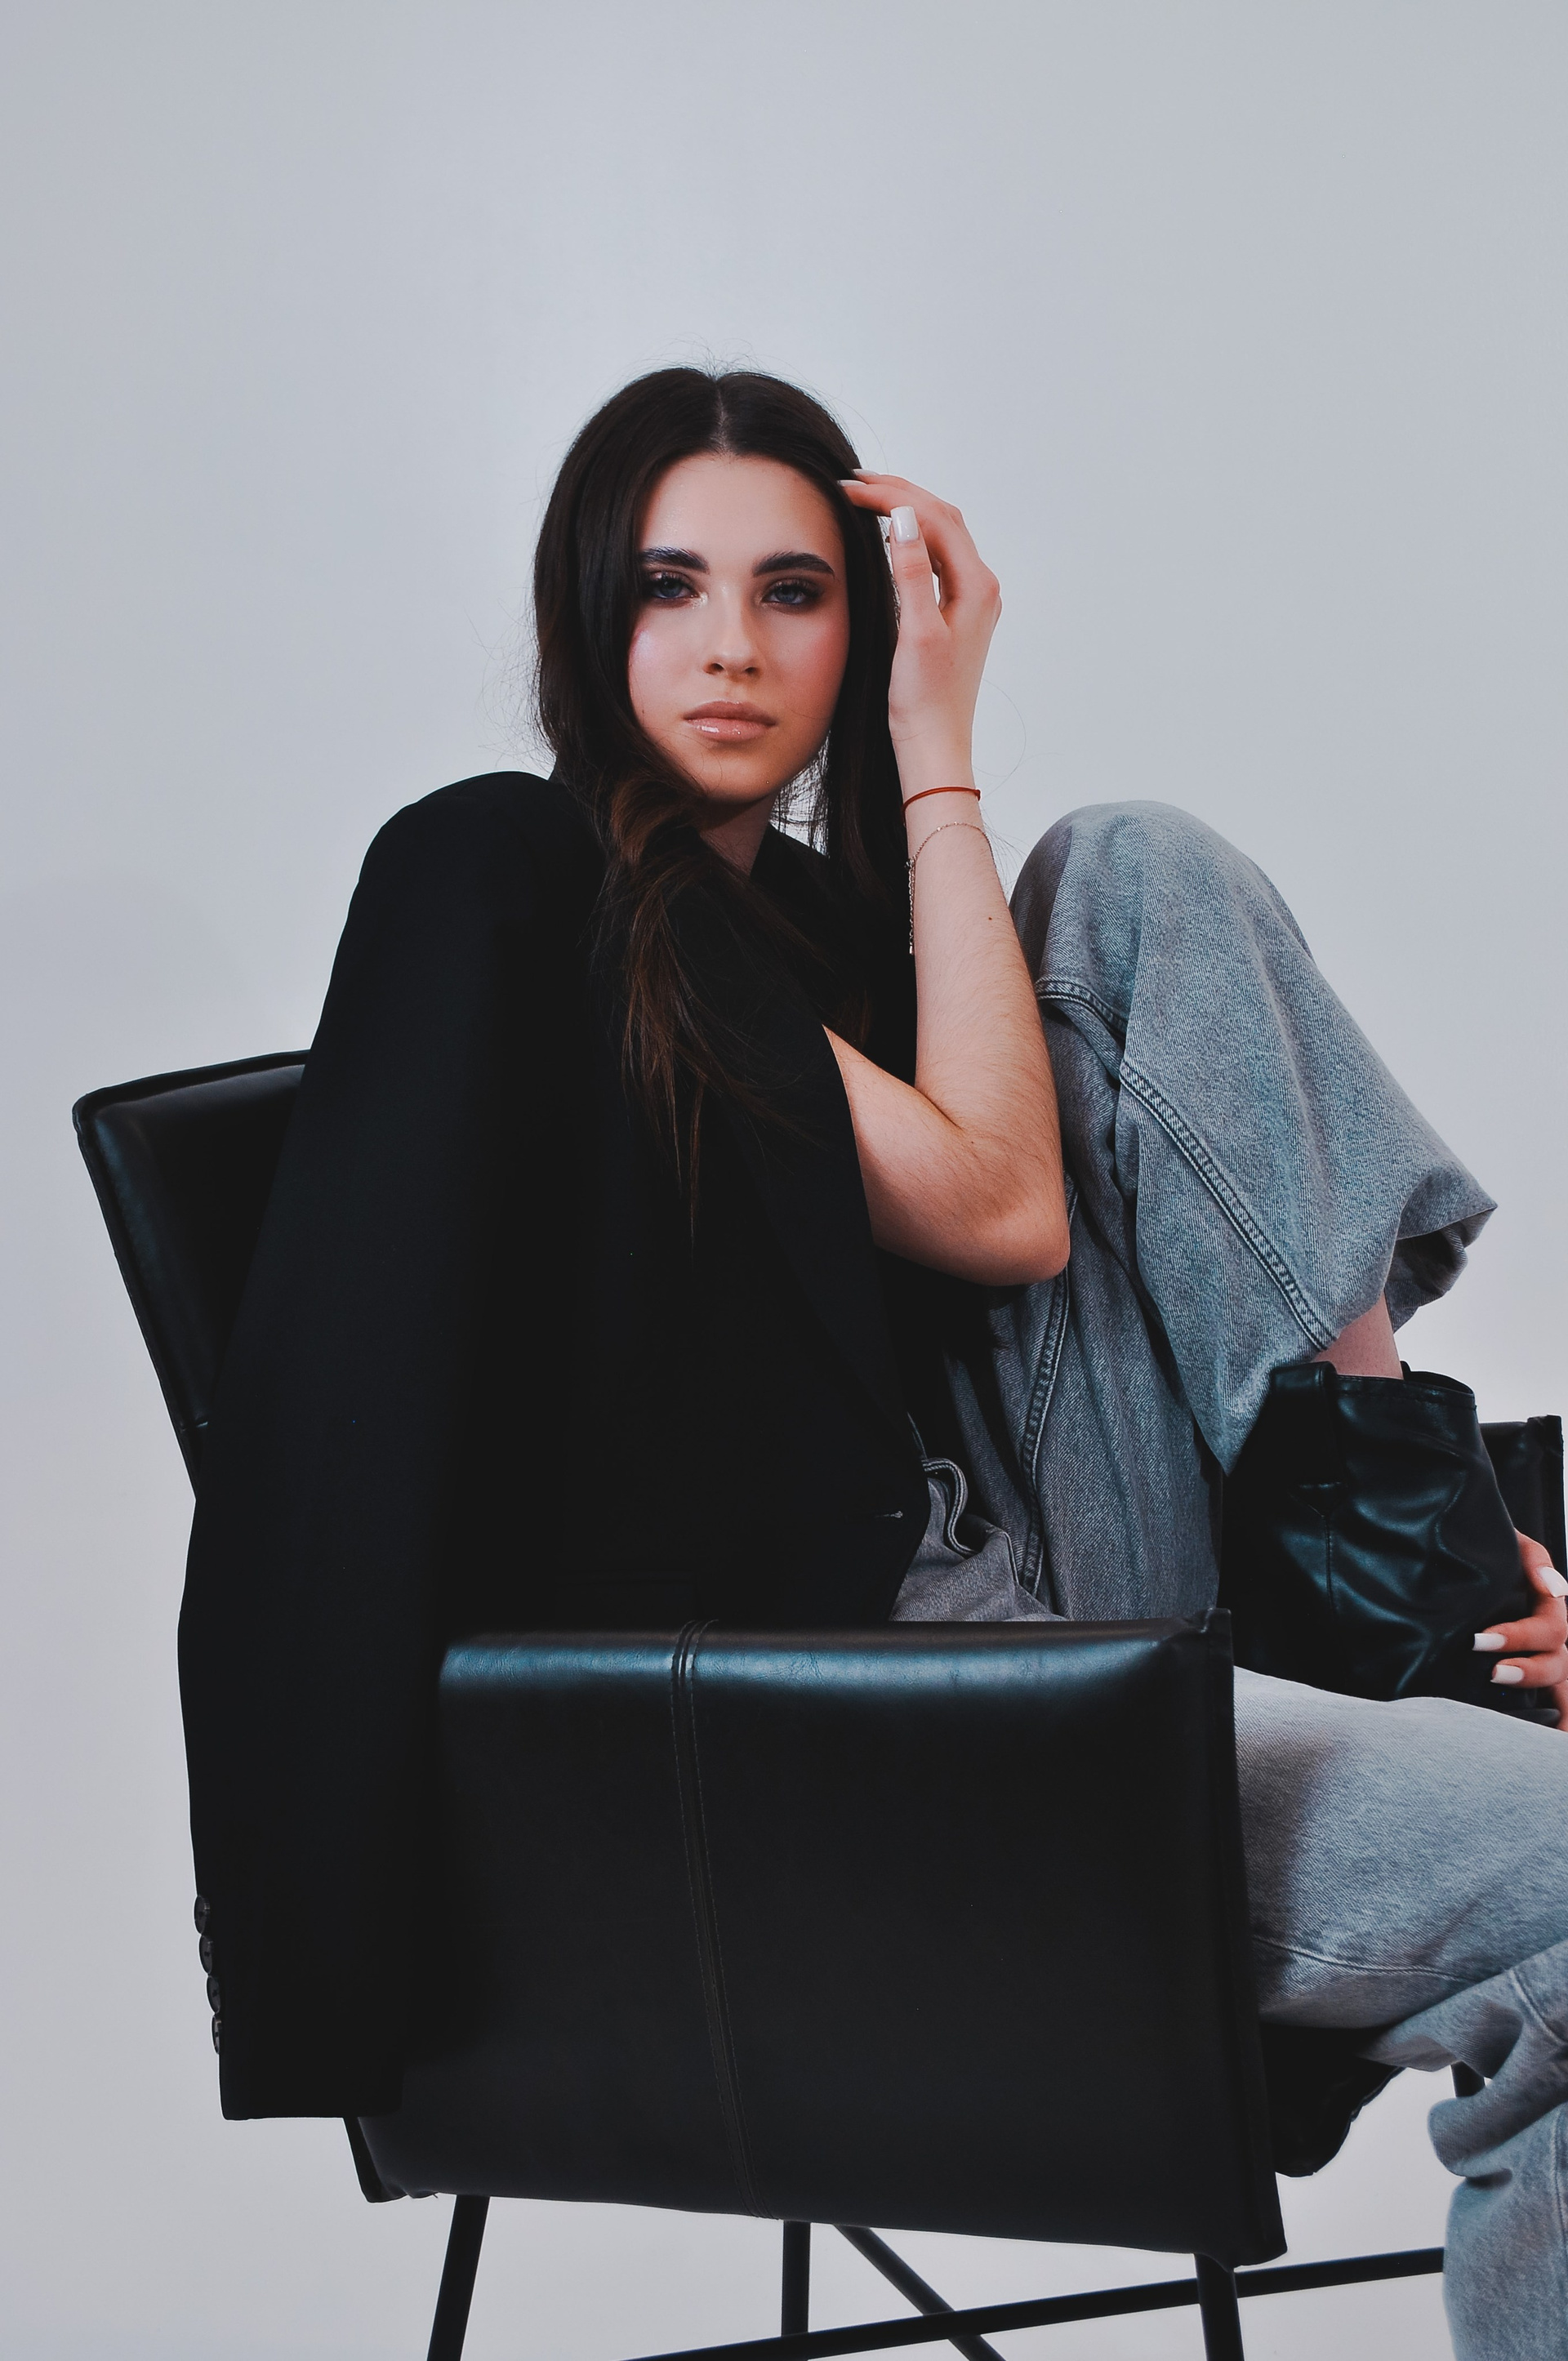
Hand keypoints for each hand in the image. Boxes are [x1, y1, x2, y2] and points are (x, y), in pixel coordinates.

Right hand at [838, 473, 1000, 797]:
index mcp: (976, 586)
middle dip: (899, 494)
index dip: (892, 496)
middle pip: (942, 518)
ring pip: (940, 535)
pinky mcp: (957, 613)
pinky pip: (936, 559)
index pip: (934, 518)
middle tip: (854, 481)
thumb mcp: (914, 633)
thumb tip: (902, 518)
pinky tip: (888, 538)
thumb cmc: (924, 699)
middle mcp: (980, 587)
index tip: (850, 487)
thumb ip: (910, 572)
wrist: (934, 744)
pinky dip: (911, 539)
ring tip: (867, 498)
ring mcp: (970, 599)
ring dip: (906, 512)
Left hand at [1474, 1534, 1567, 1727]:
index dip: (1520, 1638)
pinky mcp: (1521, 1676)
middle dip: (1527, 1671)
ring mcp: (1538, 1658)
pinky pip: (1552, 1705)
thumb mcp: (1510, 1545)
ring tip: (1503, 1696)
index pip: (1551, 1630)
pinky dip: (1554, 1723)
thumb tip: (1556, 1588)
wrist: (1460, 1562)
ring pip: (1557, 1685)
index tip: (1481, 1640)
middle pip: (1557, 1663)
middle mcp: (1546, 1638)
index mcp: (1545, 1608)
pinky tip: (1540, 1736)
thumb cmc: (1486, 1552)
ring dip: (1535, 1694)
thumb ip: (1533, 1559)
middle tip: (1491, 1672)